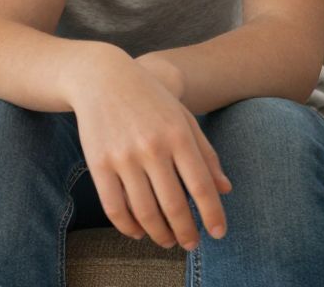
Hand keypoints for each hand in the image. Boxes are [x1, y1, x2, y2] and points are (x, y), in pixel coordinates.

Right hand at [69, 48, 231, 250]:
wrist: (102, 77)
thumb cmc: (150, 99)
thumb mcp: (183, 118)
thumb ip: (205, 153)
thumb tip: (225, 189)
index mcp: (178, 134)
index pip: (200, 185)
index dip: (212, 214)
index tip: (219, 233)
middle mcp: (151, 147)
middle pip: (173, 204)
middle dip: (186, 232)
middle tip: (192, 245)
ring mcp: (123, 156)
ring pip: (144, 211)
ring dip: (159, 234)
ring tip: (168, 241)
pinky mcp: (98, 163)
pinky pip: (114, 207)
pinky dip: (128, 227)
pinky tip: (138, 232)